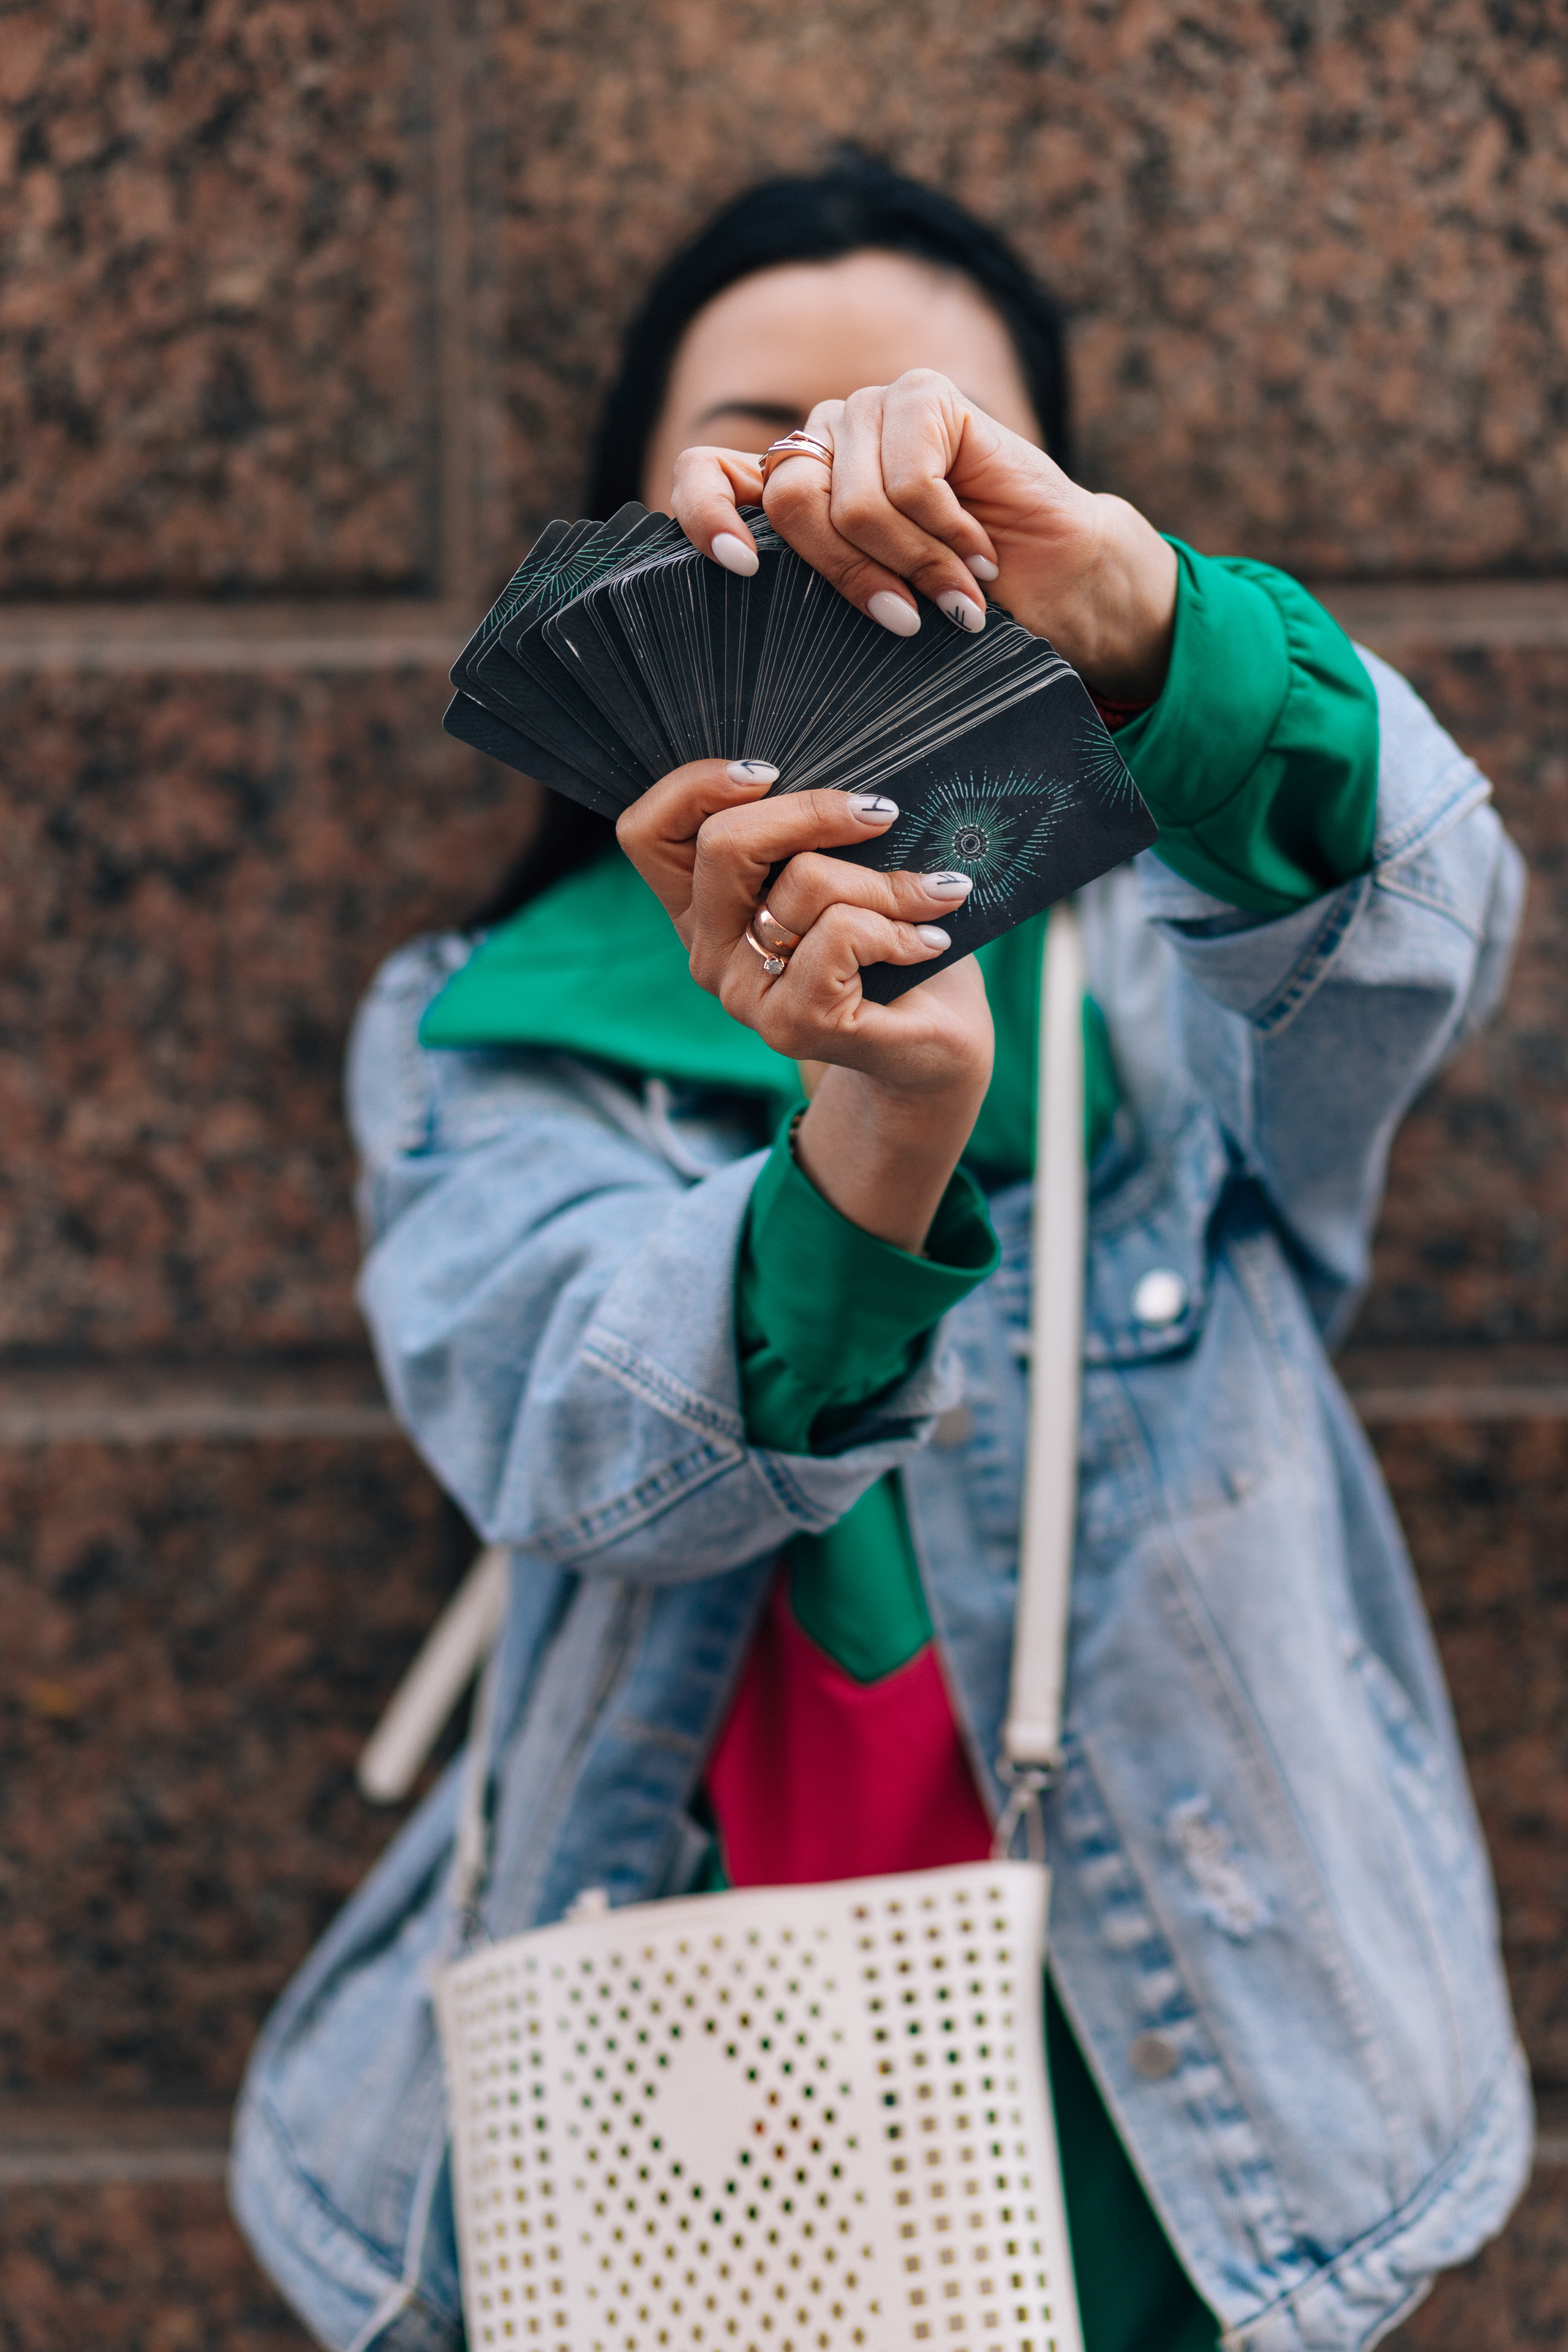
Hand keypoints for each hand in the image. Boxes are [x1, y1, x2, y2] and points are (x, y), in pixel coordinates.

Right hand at [617, 759, 992, 1251]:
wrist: (934, 1045)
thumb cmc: (890, 944)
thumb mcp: (839, 870)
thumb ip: (807, 834)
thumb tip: (841, 774)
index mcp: (703, 907)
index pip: (647, 833)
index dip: (695, 786)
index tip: (770, 770)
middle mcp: (710, 951)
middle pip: (724, 843)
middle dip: (812, 810)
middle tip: (882, 813)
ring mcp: (746, 994)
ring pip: (801, 884)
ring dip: (885, 880)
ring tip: (932, 894)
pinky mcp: (793, 1025)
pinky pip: (841, 936)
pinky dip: (897, 926)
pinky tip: (927, 940)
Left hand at [671, 369, 1176, 701]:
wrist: (1054, 581)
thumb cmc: (954, 603)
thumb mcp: (867, 599)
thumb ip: (805, 580)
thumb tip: (744, 584)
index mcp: (790, 487)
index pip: (705, 473)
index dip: (706, 513)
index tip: (736, 567)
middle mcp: (820, 439)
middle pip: (792, 501)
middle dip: (851, 575)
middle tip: (904, 620)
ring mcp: (870, 410)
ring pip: (853, 502)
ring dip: (914, 565)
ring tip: (955, 594)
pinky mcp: (924, 396)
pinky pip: (910, 482)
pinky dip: (948, 535)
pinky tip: (979, 555)